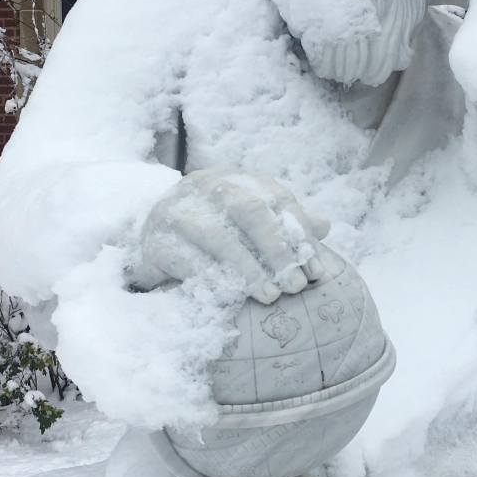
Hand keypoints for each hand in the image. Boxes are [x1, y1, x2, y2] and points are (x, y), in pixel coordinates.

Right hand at [129, 167, 329, 303]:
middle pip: (249, 210)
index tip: (317, 271)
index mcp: (237, 178)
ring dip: (248, 269)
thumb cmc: (212, 232)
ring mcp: (178, 209)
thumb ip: (285, 223)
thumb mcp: (249, 224)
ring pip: (218, 236)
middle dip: (277, 249)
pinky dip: (215, 279)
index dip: (300, 234)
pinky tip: (233, 298)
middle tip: (296, 285)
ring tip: (270, 296)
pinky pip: (188, 261)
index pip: (276, 198)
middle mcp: (207, 185)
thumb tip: (325, 224)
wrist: (150, 238)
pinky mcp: (156, 238)